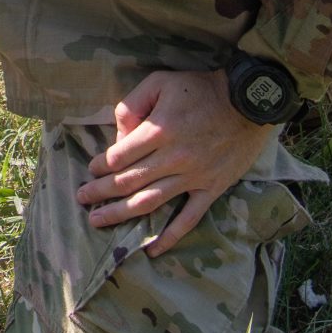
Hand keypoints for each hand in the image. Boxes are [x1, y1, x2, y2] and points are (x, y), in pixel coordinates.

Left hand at [75, 68, 272, 256]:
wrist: (249, 103)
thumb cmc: (202, 89)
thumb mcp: (161, 82)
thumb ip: (132, 104)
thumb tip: (118, 135)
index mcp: (159, 130)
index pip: (119, 157)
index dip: (100, 166)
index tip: (92, 169)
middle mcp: (173, 158)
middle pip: (128, 182)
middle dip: (100, 192)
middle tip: (82, 198)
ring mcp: (193, 177)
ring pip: (150, 202)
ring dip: (120, 214)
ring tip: (98, 221)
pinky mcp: (211, 189)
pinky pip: (188, 219)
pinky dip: (169, 237)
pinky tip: (151, 250)